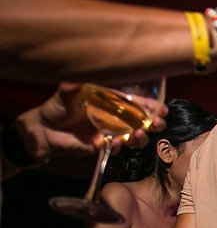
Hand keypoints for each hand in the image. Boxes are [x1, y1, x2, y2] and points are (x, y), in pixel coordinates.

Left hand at [15, 83, 165, 161]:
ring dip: (140, 138)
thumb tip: (75, 79)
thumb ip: (72, 87)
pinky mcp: (102, 146)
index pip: (137, 104)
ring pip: (134, 138)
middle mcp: (117, 119)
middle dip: (154, 124)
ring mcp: (111, 134)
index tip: (161, 109)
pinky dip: (116, 146)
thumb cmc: (58, 107)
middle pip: (143, 122)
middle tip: (157, 123)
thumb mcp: (65, 93)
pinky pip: (114, 148)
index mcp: (114, 103)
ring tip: (139, 135)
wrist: (44, 129)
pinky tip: (115, 142)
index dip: (151, 107)